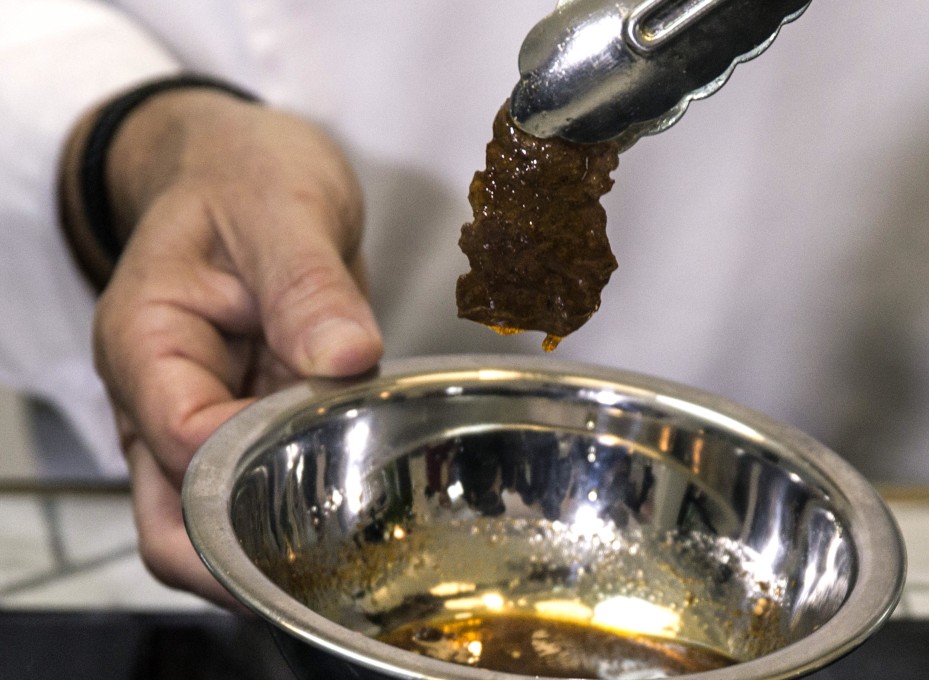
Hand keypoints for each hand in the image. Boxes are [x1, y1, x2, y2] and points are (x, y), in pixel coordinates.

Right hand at [61, 88, 382, 605]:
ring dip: (272, 539)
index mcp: (148, 343)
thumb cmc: (242, 173)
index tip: (335, 453)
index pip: (185, 444)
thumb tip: (344, 359)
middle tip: (332, 559)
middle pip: (173, 521)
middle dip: (243, 556)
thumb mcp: (281, 206)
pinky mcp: (245, 416)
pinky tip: (355, 504)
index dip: (257, 467)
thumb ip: (306, 284)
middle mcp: (160, 394)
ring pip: (212, 519)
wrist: (242, 165)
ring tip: (350, 543)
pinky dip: (299, 502)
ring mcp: (201, 413)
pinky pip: (261, 482)